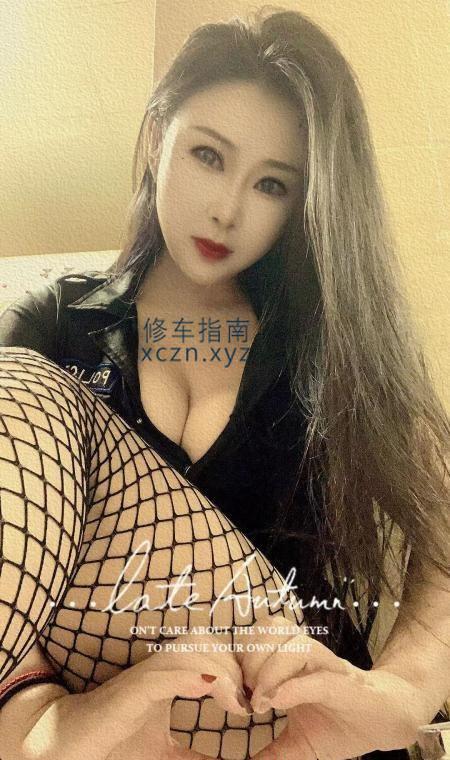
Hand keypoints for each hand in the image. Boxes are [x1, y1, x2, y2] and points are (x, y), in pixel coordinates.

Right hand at [27, 630, 249, 759]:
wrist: (72, 744)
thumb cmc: (115, 745)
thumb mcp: (166, 753)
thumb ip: (195, 756)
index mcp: (170, 674)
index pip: (210, 648)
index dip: (234, 665)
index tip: (249, 699)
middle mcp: (159, 667)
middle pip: (205, 641)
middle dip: (232, 665)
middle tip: (244, 702)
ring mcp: (146, 676)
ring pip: (189, 651)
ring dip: (218, 670)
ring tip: (232, 702)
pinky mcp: (132, 690)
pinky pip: (164, 673)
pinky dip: (189, 676)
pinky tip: (207, 688)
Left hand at [237, 614, 431, 759]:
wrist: (385, 722)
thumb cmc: (340, 726)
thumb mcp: (298, 744)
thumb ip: (272, 753)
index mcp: (290, 661)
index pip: (256, 635)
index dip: (239, 655)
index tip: (234, 690)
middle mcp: (307, 656)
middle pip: (269, 629)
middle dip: (250, 659)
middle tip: (247, 693)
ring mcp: (328, 666)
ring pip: (293, 644)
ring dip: (270, 670)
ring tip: (262, 701)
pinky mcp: (346, 683)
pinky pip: (316, 676)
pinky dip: (293, 686)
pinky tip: (277, 702)